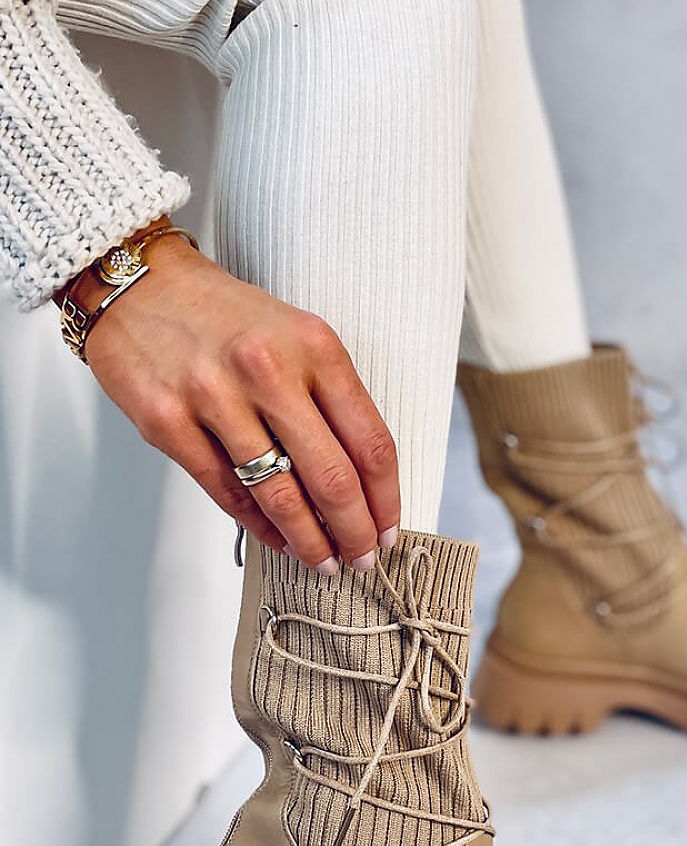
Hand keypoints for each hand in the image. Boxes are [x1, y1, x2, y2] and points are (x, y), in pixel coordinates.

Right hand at [82, 227, 399, 569]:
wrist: (139, 285)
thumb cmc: (226, 317)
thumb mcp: (296, 336)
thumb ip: (330, 399)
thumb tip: (361, 482)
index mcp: (314, 346)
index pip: (370, 441)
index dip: (386, 499)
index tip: (388, 530)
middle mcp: (268, 369)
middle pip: (332, 476)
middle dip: (354, 531)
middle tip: (361, 559)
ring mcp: (214, 396)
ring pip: (279, 494)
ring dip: (308, 540)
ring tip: (323, 560)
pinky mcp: (167, 421)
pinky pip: (226, 490)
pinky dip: (258, 524)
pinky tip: (277, 538)